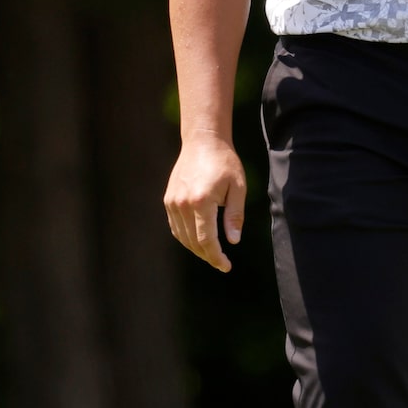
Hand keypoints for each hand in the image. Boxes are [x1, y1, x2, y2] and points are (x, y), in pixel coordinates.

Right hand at [164, 135, 249, 271]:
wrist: (203, 141)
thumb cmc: (225, 163)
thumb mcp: (238, 187)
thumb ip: (235, 215)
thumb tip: (233, 241)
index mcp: (201, 201)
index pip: (206, 240)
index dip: (216, 257)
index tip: (226, 266)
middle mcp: (183, 204)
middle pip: (193, 242)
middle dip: (208, 256)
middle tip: (221, 262)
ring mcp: (173, 202)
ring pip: (182, 237)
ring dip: (196, 249)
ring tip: (212, 253)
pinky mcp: (168, 199)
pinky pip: (176, 227)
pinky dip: (186, 237)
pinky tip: (198, 239)